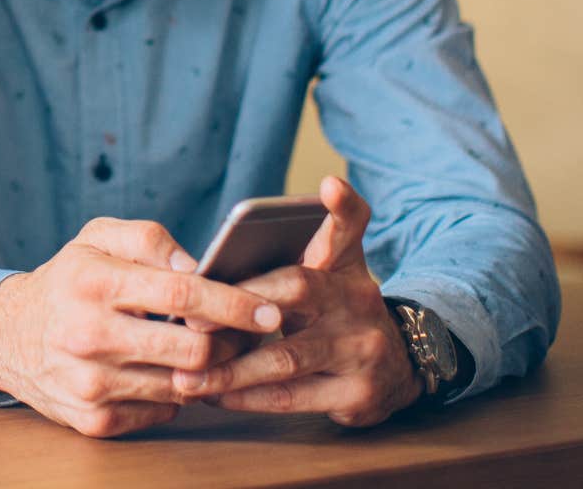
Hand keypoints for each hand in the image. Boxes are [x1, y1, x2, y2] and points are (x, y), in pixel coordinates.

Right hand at [0, 218, 284, 437]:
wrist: (6, 335)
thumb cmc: (67, 281)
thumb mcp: (96, 238)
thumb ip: (148, 239)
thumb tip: (197, 266)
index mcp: (92, 282)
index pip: (180, 294)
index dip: (233, 303)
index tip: (268, 310)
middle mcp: (88, 334)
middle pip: (191, 349)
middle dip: (228, 343)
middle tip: (238, 334)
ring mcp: (90, 383)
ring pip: (182, 385)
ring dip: (203, 370)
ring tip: (201, 350)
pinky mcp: (93, 419)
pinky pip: (161, 412)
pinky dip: (173, 394)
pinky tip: (163, 371)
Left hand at [173, 176, 422, 426]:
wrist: (398, 368)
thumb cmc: (336, 310)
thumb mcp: (329, 272)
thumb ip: (284, 255)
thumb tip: (214, 262)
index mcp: (345, 264)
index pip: (349, 226)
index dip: (343, 206)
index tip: (330, 186)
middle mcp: (358, 301)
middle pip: (297, 288)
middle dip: (239, 301)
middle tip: (191, 316)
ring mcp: (361, 349)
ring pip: (285, 356)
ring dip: (230, 368)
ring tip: (185, 376)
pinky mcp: (357, 394)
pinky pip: (291, 397)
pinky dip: (247, 397)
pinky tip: (213, 394)